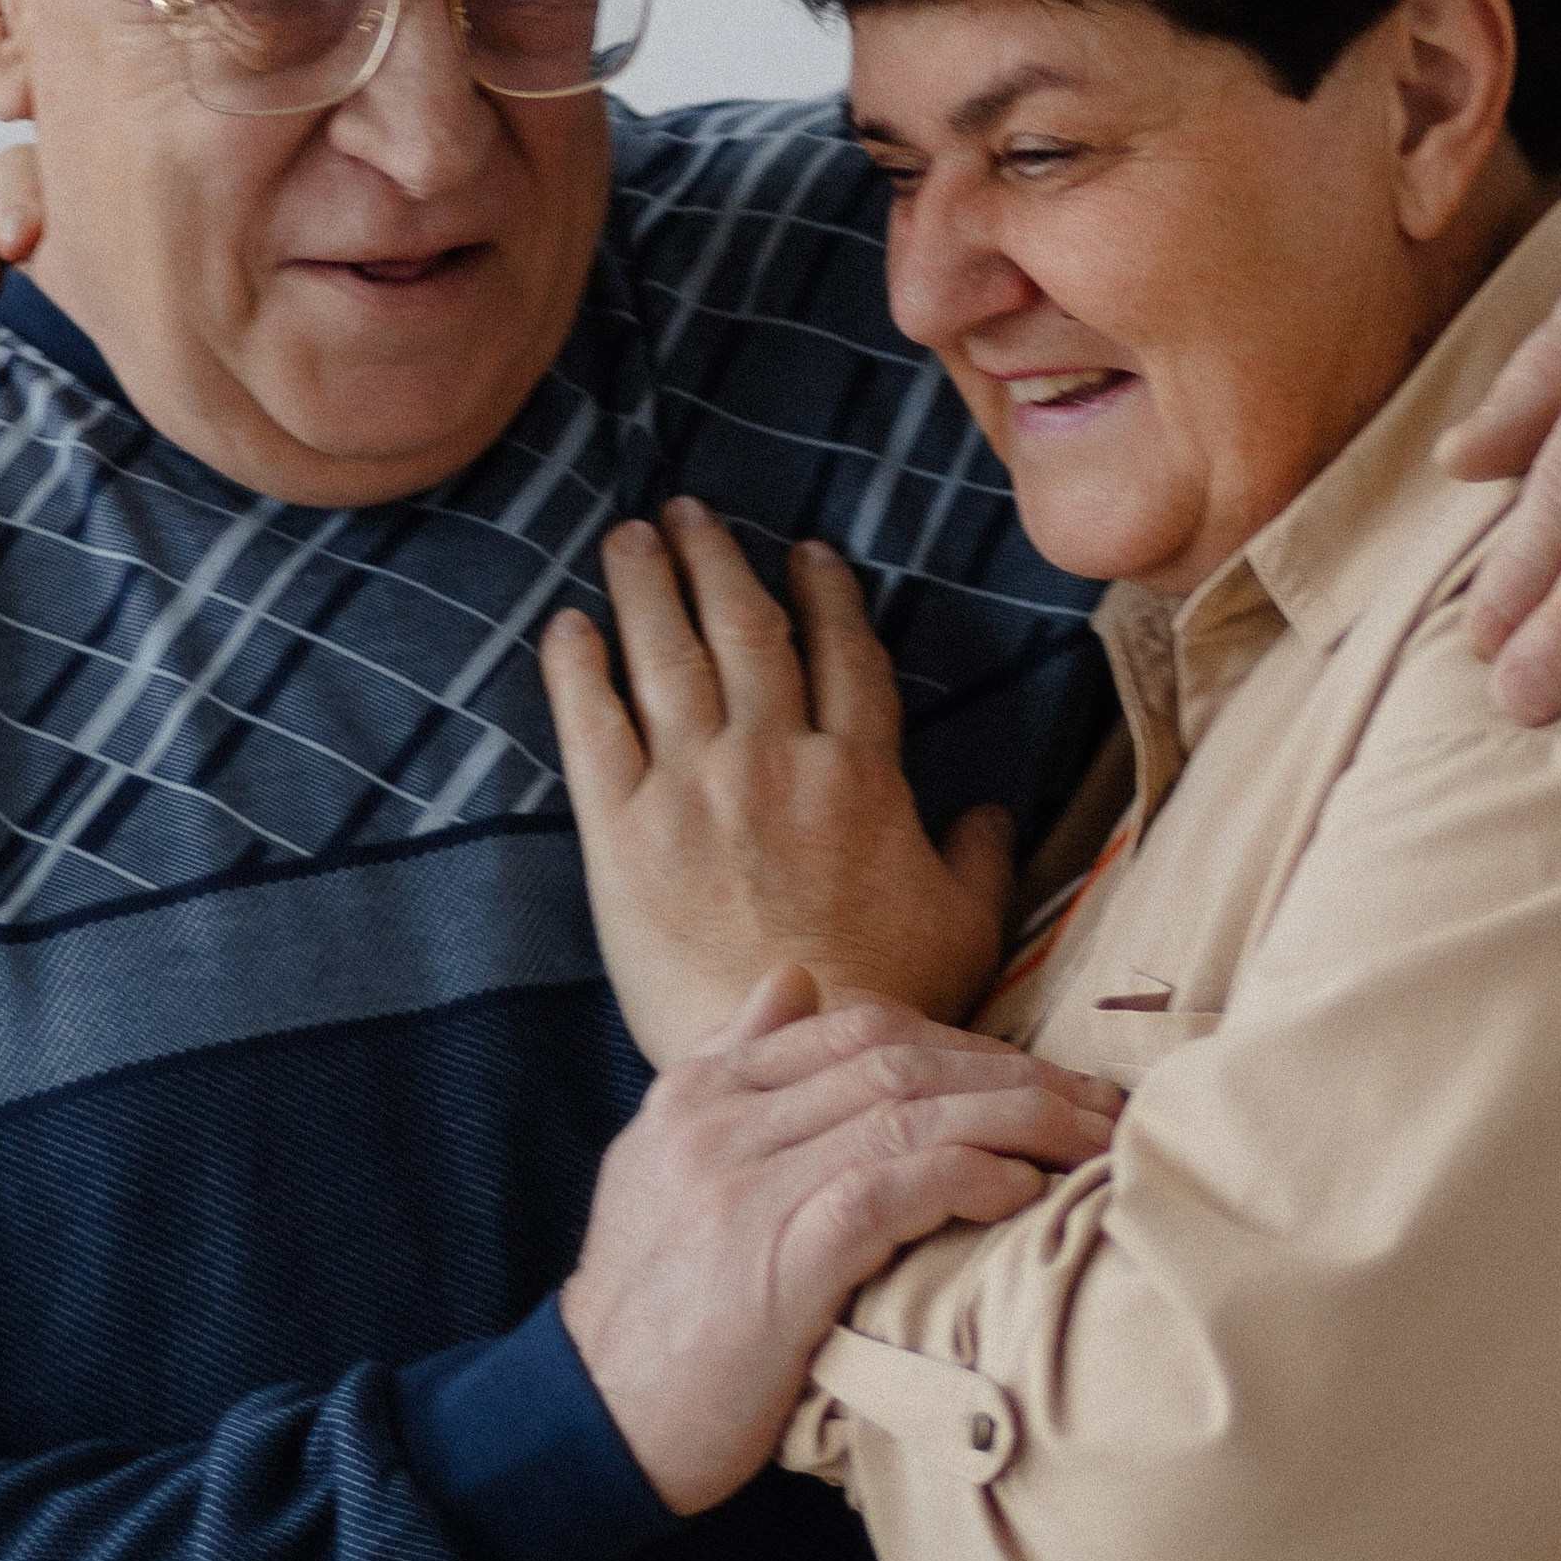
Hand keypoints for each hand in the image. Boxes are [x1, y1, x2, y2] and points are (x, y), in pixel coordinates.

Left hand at [542, 497, 1017, 1065]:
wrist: (798, 1045)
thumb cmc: (888, 999)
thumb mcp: (968, 925)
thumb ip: (981, 858)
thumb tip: (992, 814)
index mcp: (860, 773)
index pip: (842, 653)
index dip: (823, 593)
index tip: (804, 552)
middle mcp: (776, 758)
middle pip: (746, 630)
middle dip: (716, 560)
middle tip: (687, 514)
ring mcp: (695, 787)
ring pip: (668, 656)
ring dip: (647, 585)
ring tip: (628, 539)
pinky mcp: (624, 832)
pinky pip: (594, 728)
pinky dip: (577, 669)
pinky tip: (568, 625)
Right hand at [559, 969, 1122, 1511]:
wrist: (590, 1418)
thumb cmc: (649, 1305)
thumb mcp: (662, 1163)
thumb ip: (729, 1066)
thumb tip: (792, 981)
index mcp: (698, 1092)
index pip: (856, 1025)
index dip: (963, 1040)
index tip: (1035, 1075)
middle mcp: (720, 1121)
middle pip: (898, 1057)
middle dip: (1013, 1072)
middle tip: (1098, 1102)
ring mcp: (746, 1186)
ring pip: (909, 1109)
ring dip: (1020, 1118)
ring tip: (1092, 1141)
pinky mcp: (776, 1259)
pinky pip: (896, 1186)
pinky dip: (971, 1176)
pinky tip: (1025, 1191)